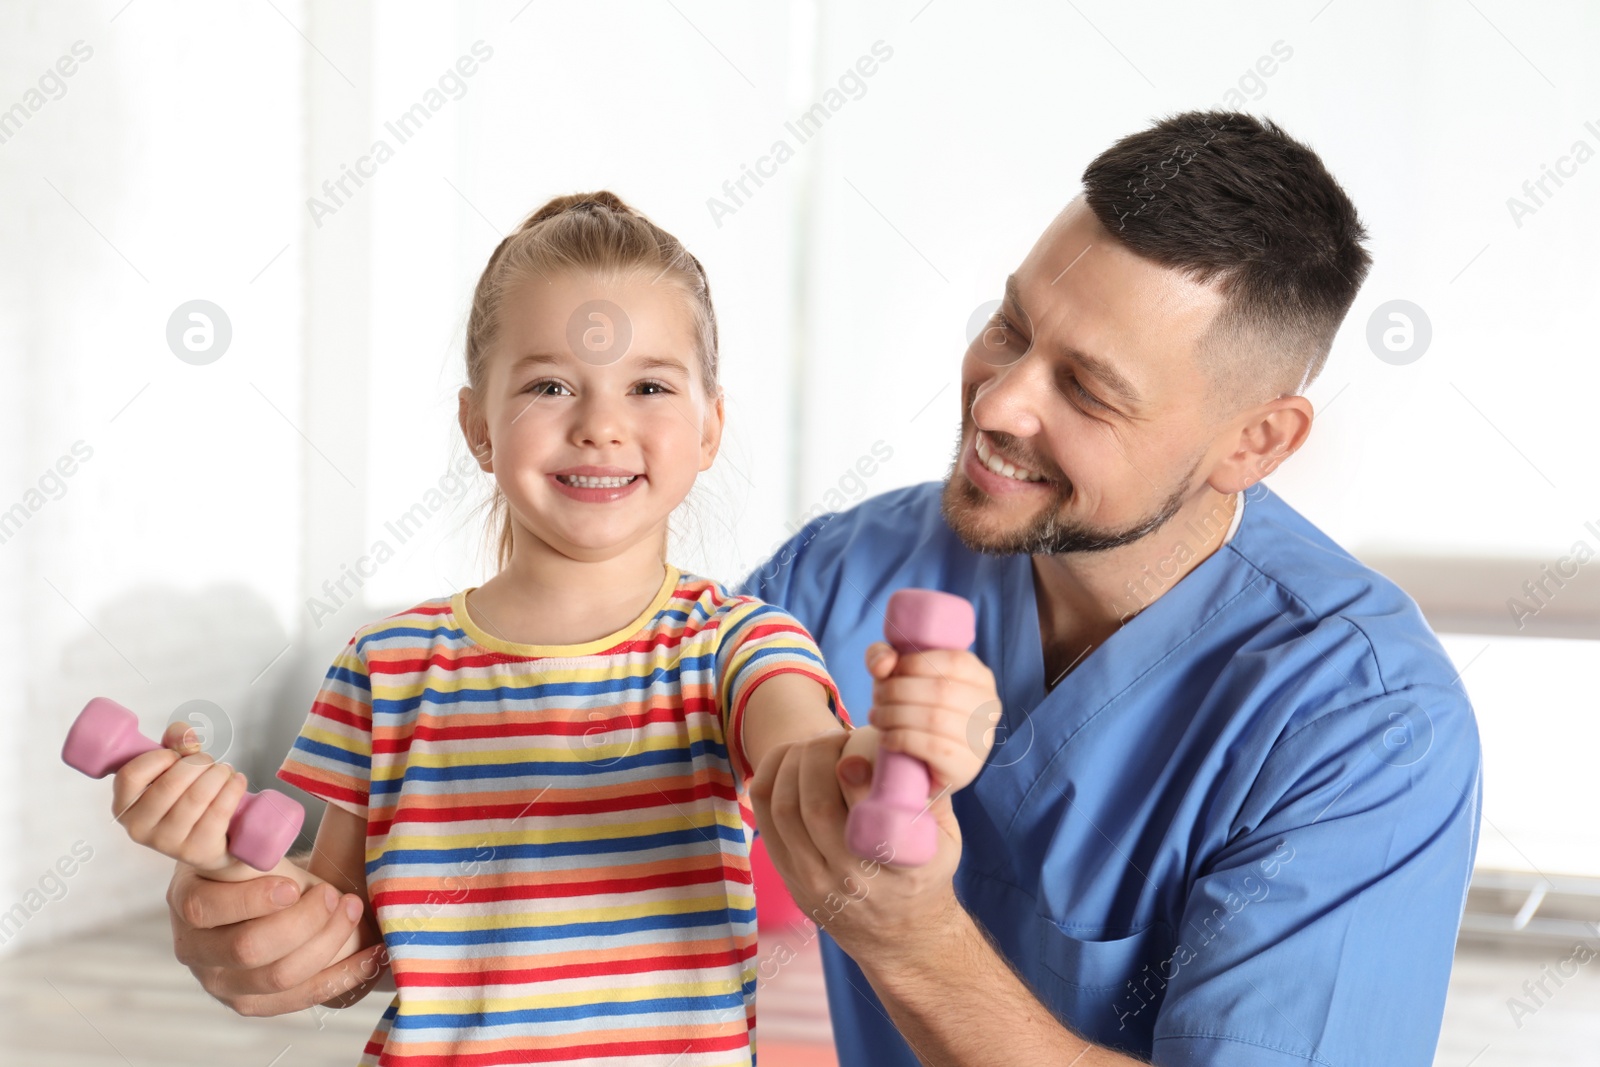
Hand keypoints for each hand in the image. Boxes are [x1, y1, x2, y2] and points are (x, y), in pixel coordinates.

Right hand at [111, 722, 246, 872]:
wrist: (211, 842)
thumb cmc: (185, 798)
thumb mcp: (172, 768)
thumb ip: (174, 742)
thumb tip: (186, 737)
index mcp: (124, 805)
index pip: (131, 774)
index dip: (159, 757)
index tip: (177, 755)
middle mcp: (139, 828)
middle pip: (170, 784)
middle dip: (198, 763)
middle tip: (209, 761)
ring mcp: (167, 843)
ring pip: (197, 796)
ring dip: (218, 774)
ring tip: (224, 771)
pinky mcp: (196, 850)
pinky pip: (218, 811)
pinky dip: (233, 788)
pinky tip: (237, 781)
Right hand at [168, 864, 384, 1015]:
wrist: (263, 896)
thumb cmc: (258, 866)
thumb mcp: (248, 847)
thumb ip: (256, 843)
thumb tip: (271, 836)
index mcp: (187, 900)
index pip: (205, 909)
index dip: (251, 901)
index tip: (294, 887)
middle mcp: (194, 949)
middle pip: (247, 949)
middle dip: (302, 922)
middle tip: (334, 894)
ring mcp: (220, 983)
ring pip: (277, 977)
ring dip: (327, 943)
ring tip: (353, 910)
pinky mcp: (252, 1003)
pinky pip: (301, 998)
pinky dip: (343, 975)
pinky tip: (373, 954)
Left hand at [751, 731, 965, 962]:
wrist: (901, 937)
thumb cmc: (925, 872)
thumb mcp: (945, 838)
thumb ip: (929, 792)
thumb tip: (903, 742)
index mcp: (896, 867)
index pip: (865, 811)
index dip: (853, 768)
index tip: (855, 743)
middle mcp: (851, 879)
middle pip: (815, 805)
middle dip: (819, 755)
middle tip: (835, 736)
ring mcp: (813, 881)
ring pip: (785, 808)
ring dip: (793, 763)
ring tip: (813, 745)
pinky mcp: (789, 876)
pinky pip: (765, 818)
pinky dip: (770, 778)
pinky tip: (787, 759)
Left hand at [864, 642, 1000, 792]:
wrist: (910, 763)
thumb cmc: (907, 708)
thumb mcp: (893, 676)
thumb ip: (881, 657)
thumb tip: (883, 663)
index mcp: (980, 677)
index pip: (955, 661)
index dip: (916, 662)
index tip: (888, 673)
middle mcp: (988, 708)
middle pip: (942, 690)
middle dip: (898, 690)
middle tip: (877, 699)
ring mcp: (981, 739)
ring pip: (935, 718)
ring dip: (895, 715)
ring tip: (877, 717)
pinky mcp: (966, 766)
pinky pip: (932, 747)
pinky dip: (901, 738)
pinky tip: (886, 738)